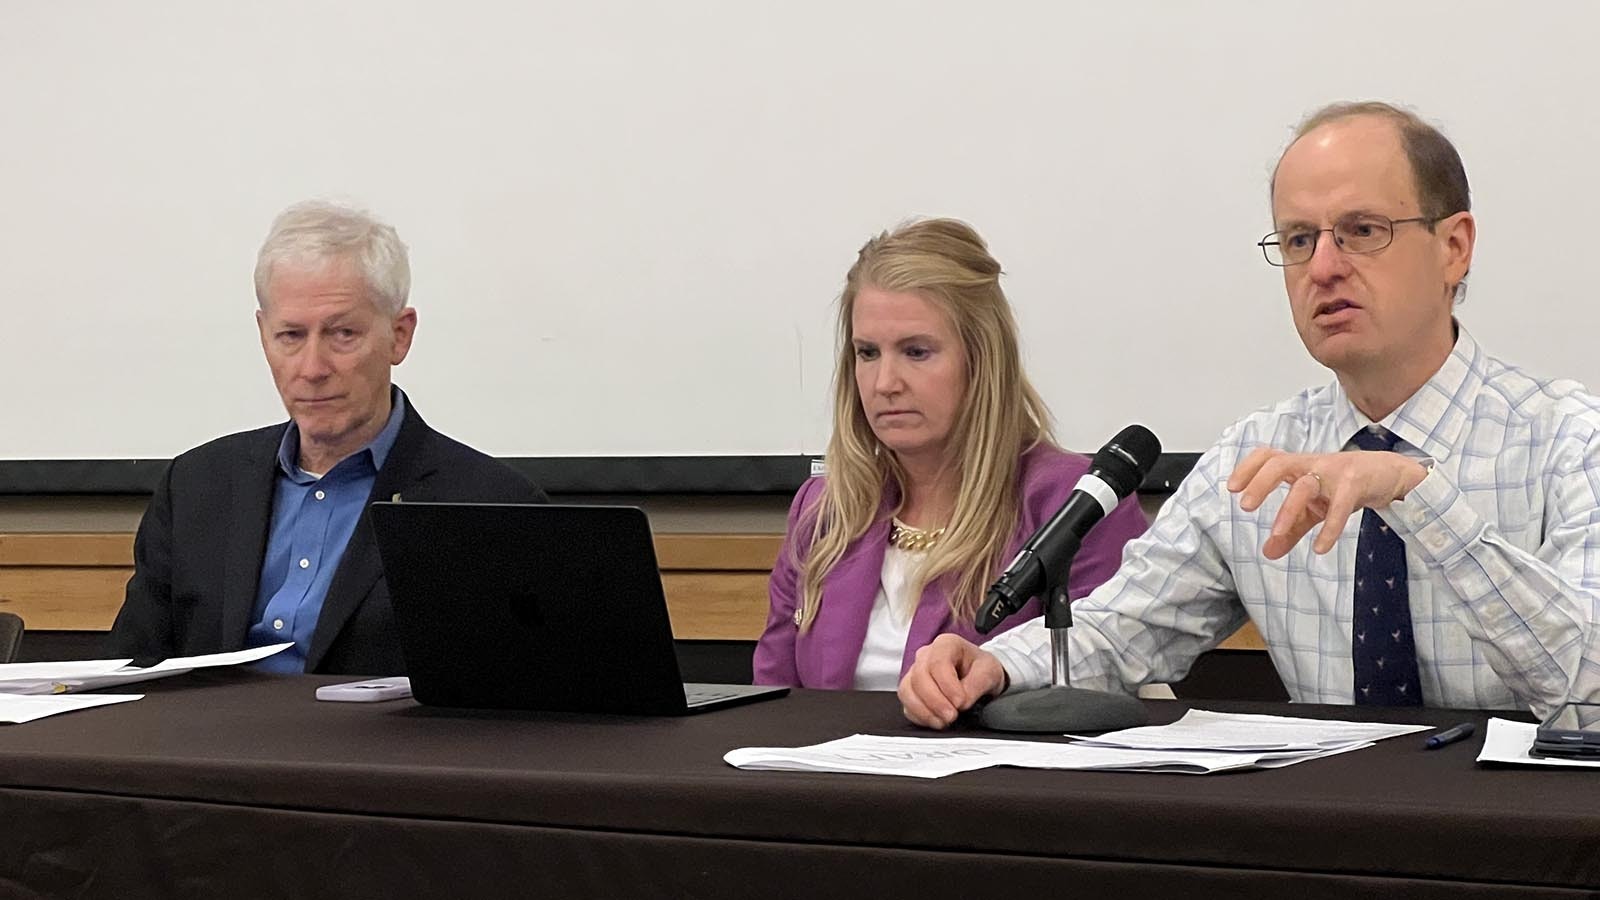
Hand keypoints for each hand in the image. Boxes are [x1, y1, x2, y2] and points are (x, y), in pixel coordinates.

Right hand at [898, 634, 1007, 728]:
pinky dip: (920, 716)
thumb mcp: (989, 672)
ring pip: (907, 690)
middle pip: (919, 677)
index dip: (948, 686)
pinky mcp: (911, 690)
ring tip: (944, 721)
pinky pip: (907, 704)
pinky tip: (936, 721)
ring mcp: (915, 672)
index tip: (961, 702)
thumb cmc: (981, 669)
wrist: (978, 677)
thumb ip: (976, 685)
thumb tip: (961, 702)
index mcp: (946, 644)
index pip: (938, 663)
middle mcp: (926, 655)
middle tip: (952, 716)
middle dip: (935, 701)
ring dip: (925, 710)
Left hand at [1227, 448, 1427, 558]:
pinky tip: (1320, 548)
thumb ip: (1292, 529)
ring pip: (1306, 484)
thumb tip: (1267, 552)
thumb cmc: (1344, 486)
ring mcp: (1334, 471)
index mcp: (1298, 466)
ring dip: (1289, 509)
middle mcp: (1312, 464)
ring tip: (1276, 533)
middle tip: (1244, 506)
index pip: (1267, 456)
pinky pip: (1340, 505)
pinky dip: (1330, 528)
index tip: (1231, 487)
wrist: (1389, 474)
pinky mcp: (1356, 483)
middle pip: (1280, 463)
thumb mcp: (1315, 508)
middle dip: (1260, 482)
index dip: (1247, 468)